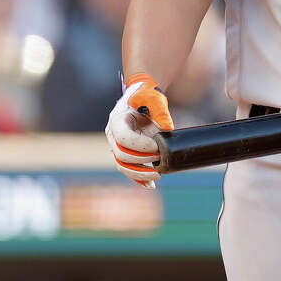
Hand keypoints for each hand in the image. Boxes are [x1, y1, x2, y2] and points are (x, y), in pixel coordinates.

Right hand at [105, 73, 174, 188]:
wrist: (143, 96)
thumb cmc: (148, 94)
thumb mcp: (154, 98)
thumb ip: (160, 111)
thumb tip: (167, 130)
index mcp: (117, 120)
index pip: (124, 139)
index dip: (141, 146)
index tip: (158, 147)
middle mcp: (113, 134)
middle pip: (121, 155)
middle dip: (142, 160)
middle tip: (161, 158)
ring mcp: (116, 144)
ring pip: (122, 165)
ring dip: (139, 174)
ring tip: (158, 175)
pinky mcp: (125, 151)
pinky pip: (127, 168)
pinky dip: (137, 178)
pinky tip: (150, 186)